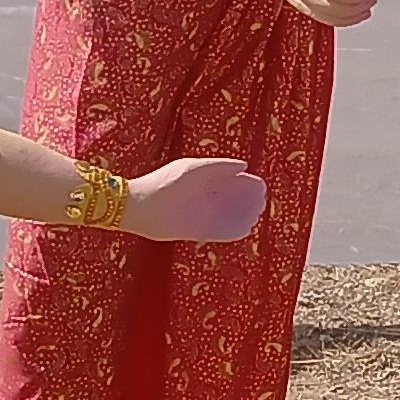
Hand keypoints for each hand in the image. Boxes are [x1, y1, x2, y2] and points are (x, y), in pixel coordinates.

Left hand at [124, 155, 266, 240]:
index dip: (247, 184)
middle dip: (247, 202)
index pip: (231, 181)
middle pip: (231, 200)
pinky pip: (219, 233)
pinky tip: (243, 230)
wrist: (138, 206)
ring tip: (253, 218)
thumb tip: (244, 166)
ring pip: (227, 217)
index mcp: (202, 179)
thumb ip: (218, 167)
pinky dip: (232, 232)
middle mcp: (202, 198)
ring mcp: (199, 215)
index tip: (261, 186)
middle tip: (260, 204)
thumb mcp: (193, 170)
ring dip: (241, 217)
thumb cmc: (164, 183)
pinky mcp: (194, 231)